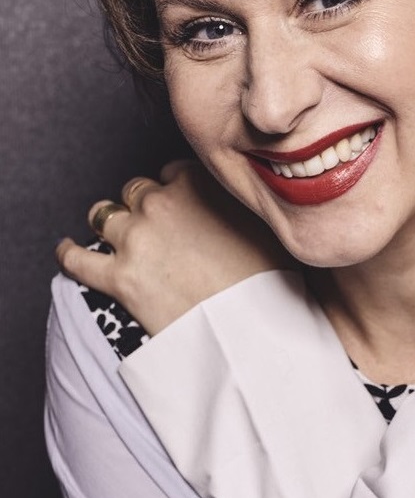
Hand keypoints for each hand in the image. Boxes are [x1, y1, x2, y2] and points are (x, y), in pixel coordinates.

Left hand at [57, 160, 294, 334]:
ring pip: (104, 215)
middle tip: (156, 225)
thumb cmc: (265, 277)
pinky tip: (66, 249)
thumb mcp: (263, 224)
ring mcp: (135, 239)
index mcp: (197, 184)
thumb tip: (242, 198)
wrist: (246, 326)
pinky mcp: (117, 277)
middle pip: (136, 190)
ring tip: (114, 232)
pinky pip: (77, 259)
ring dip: (110, 221)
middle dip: (143, 204)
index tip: (180, 203)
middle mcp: (161, 204)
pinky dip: (69, 253)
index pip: (172, 172)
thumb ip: (239, 202)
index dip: (174, 188)